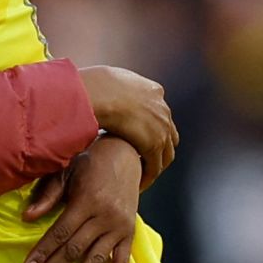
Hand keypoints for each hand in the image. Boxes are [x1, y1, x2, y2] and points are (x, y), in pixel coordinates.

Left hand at [21, 136, 141, 262]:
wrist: (124, 154)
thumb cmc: (89, 162)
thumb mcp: (66, 171)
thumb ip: (48, 195)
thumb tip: (27, 217)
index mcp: (86, 200)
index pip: (60, 233)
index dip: (43, 253)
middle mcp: (104, 216)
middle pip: (74, 250)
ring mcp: (119, 226)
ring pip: (96, 260)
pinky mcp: (130, 233)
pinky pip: (122, 260)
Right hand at [77, 65, 176, 188]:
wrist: (98, 93)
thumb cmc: (94, 85)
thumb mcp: (109, 79)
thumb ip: (115, 86)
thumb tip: (103, 89)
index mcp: (153, 91)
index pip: (159, 113)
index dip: (150, 127)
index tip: (138, 136)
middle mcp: (162, 108)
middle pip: (168, 134)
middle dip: (158, 147)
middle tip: (143, 158)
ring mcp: (161, 127)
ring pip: (165, 153)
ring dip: (154, 164)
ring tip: (140, 175)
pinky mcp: (154, 144)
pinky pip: (155, 167)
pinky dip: (147, 176)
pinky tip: (137, 183)